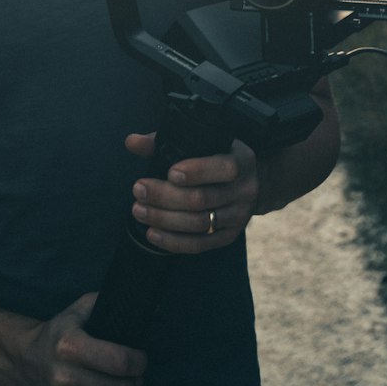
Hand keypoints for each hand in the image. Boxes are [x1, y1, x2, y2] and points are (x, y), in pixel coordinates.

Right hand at [15, 293, 146, 385]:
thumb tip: (136, 302)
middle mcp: (65, 378)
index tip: (139, 358)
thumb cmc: (55, 336)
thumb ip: (103, 303)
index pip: (120, 361)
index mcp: (69, 347)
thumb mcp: (74, 312)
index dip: (139, 361)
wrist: (21, 363)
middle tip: (133, 375)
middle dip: (135, 381)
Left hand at [125, 133, 260, 253]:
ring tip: (138, 210)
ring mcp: (238, 217)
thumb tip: (132, 142)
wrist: (254, 182)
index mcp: (241, 161)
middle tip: (138, 190)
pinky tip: (152, 233)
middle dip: (165, 196)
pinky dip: (173, 242)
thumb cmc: (219, 156)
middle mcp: (244, 191)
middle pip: (202, 199)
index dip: (197, 172)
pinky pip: (199, 244)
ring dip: (163, 219)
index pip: (224, 168)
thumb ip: (166, 141)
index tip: (170, 173)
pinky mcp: (229, 236)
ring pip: (198, 223)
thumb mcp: (204, 142)